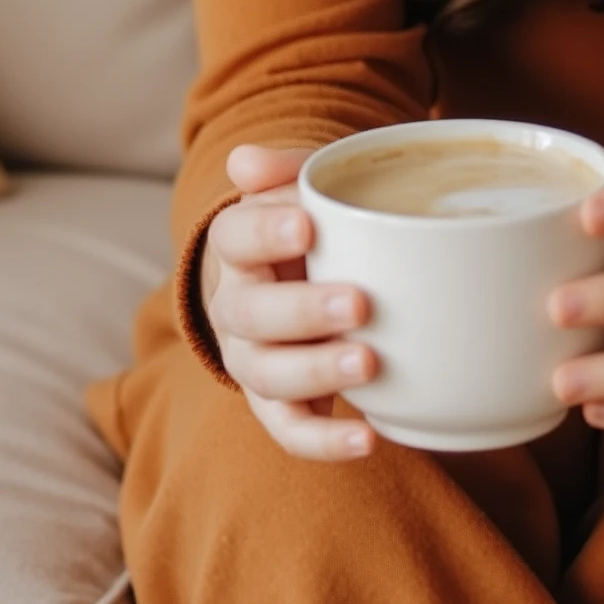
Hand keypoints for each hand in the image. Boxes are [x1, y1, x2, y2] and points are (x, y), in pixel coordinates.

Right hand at [200, 144, 375, 461]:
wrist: (304, 274)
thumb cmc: (314, 224)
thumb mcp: (305, 185)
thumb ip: (285, 169)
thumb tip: (245, 162)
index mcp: (238, 246)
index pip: (234, 236)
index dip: (265, 233)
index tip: (308, 225)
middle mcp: (236, 307)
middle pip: (251, 314)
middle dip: (304, 310)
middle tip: (359, 303)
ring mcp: (254, 360)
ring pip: (268, 375)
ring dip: (317, 372)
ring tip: (369, 363)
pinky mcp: (280, 405)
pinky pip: (291, 431)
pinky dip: (325, 441)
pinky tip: (368, 437)